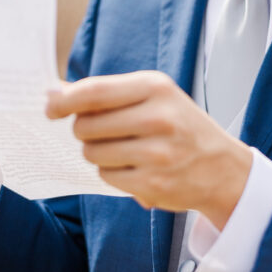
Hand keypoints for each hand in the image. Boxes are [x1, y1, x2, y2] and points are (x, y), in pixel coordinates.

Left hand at [46, 71, 252, 229]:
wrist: (222, 167)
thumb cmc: (180, 125)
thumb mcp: (153, 96)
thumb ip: (106, 94)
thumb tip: (53, 94)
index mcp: (155, 88)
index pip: (94, 92)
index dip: (64, 101)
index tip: (49, 107)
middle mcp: (158, 118)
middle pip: (86, 125)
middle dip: (84, 130)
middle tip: (103, 131)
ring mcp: (156, 153)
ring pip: (92, 153)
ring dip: (97, 153)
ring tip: (122, 149)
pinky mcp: (153, 183)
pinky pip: (106, 176)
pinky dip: (111, 173)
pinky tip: (132, 167)